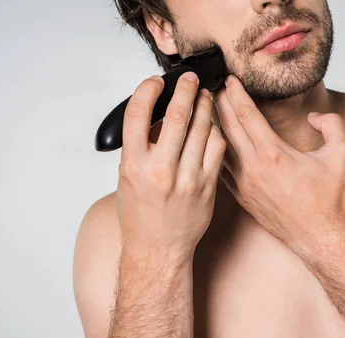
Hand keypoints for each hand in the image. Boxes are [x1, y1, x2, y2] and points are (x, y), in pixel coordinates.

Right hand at [117, 72, 226, 257]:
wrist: (159, 250)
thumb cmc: (140, 216)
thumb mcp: (127, 178)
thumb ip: (140, 148)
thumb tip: (157, 117)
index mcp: (133, 165)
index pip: (137, 114)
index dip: (148, 90)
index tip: (156, 82)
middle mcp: (160, 170)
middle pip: (176, 115)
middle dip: (186, 90)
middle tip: (191, 80)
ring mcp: (186, 178)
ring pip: (202, 129)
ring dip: (205, 106)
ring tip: (206, 96)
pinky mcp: (207, 186)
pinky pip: (217, 149)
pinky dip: (217, 132)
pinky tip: (215, 124)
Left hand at [213, 75, 344, 250]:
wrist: (321, 239)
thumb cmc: (331, 201)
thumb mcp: (343, 155)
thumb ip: (332, 125)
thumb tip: (314, 117)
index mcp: (273, 154)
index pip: (246, 115)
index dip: (235, 93)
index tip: (229, 78)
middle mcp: (252, 168)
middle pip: (227, 126)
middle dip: (218, 102)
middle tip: (212, 85)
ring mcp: (244, 184)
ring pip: (220, 147)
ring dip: (214, 126)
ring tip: (209, 109)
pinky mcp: (242, 197)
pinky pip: (222, 168)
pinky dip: (217, 151)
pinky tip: (216, 142)